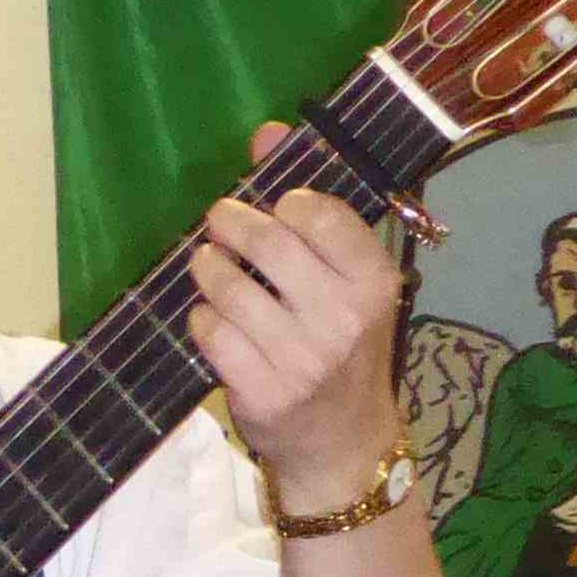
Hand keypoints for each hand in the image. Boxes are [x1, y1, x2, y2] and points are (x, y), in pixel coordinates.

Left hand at [190, 127, 408, 504]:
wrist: (343, 444)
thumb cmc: (342, 349)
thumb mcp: (344, 281)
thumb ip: (310, 207)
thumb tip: (267, 132)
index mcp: (374, 281)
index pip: (321, 213)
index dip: (283, 201)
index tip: (272, 206)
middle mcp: (344, 318)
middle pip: (268, 243)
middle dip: (230, 224)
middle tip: (218, 223)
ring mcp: (303, 358)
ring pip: (228, 288)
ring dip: (207, 270)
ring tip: (209, 268)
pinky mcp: (262, 390)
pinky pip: (209, 331)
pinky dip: (202, 318)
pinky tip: (214, 320)